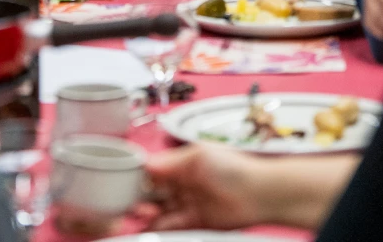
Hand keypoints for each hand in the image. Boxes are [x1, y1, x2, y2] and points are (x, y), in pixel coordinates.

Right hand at [138, 143, 268, 231]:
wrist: (259, 193)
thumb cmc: (233, 167)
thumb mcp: (197, 156)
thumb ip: (169, 162)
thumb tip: (146, 163)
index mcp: (181, 162)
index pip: (152, 168)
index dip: (138, 174)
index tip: (123, 179)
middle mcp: (182, 182)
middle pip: (153, 189)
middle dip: (139, 194)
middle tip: (127, 199)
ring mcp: (188, 202)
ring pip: (159, 208)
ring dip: (147, 211)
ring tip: (139, 212)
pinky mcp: (194, 221)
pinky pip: (171, 224)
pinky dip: (158, 225)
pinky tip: (148, 224)